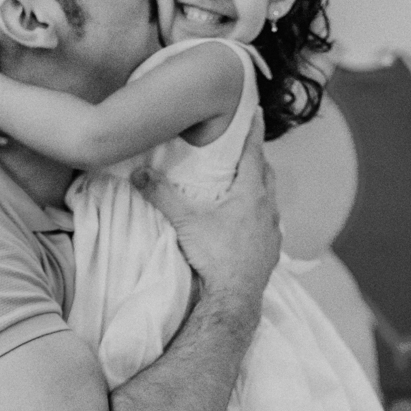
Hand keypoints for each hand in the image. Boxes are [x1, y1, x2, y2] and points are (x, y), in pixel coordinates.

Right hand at [132, 113, 279, 319]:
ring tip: (247, 183)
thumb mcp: (185, 222)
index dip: (255, 130)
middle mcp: (267, 208)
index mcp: (251, 193)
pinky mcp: (272, 251)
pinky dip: (262, 214)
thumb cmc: (215, 257)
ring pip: (271, 199)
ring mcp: (273, 230)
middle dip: (257, 158)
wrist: (235, 299)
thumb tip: (137, 173)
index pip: (254, 152)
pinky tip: (251, 221)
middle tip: (246, 148)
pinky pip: (270, 223)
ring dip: (261, 187)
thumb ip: (161, 194)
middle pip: (267, 173)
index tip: (259, 111)